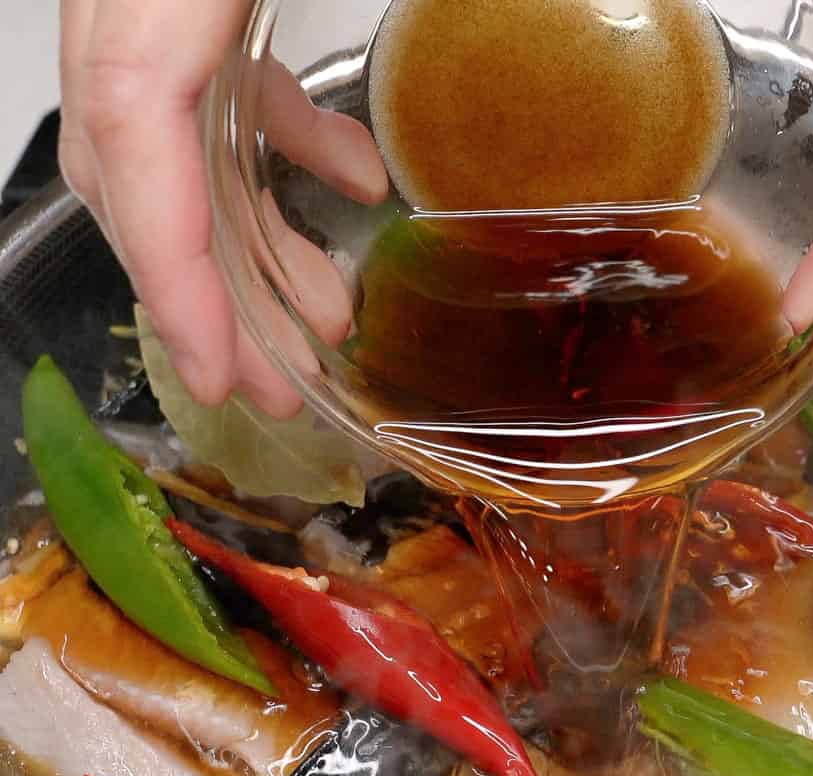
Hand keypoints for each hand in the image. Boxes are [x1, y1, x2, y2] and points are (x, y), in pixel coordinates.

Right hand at [58, 0, 387, 415]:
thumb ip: (296, 76)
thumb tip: (374, 166)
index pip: (130, 138)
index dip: (170, 273)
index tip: (214, 374)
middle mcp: (128, 3)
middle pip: (145, 178)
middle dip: (212, 301)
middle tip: (276, 389)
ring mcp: (153, 5)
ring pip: (179, 150)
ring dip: (251, 244)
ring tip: (322, 317)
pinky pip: (223, 85)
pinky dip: (279, 146)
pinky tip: (350, 182)